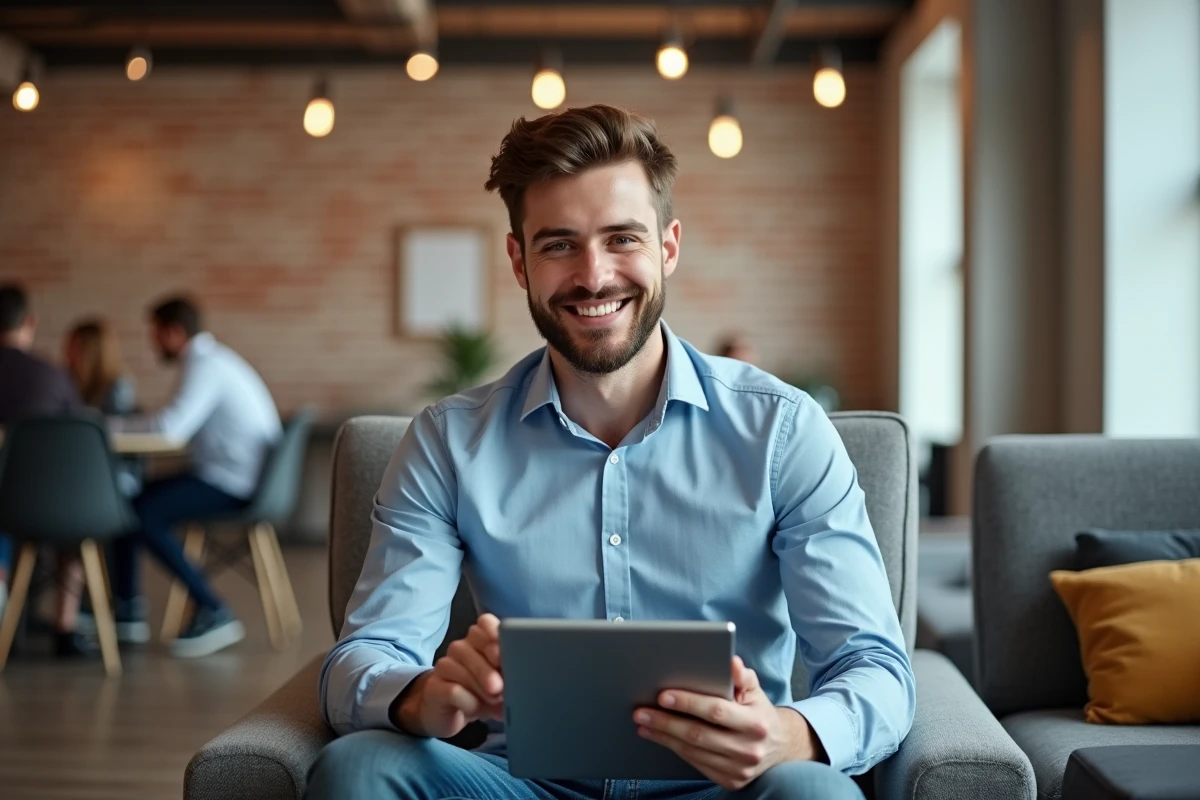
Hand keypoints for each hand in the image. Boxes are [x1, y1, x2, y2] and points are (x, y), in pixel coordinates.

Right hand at [394, 613, 504, 738]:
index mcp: (479, 639)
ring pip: (464, 668)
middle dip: (491, 667)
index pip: (485, 622)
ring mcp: (445, 664)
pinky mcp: (434, 686)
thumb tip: (525, 681)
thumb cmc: (479, 692)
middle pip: (475, 644)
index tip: (504, 655)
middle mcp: (460, 647)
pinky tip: (474, 709)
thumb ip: (509, 674)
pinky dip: (469, 702)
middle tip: (501, 687)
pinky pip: (453, 690)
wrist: (447, 712)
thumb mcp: (499, 682)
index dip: (496, 635)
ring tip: (494, 702)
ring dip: (482, 687)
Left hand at [634, 656, 820, 790]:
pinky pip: (696, 764)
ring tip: (643, 724)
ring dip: (664, 737)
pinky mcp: (730, 781)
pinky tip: (659, 737)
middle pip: (699, 734)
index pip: (717, 710)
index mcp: (756, 723)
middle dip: (666, 722)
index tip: (663, 695)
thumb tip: (730, 661)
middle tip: (641, 712)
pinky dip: (674, 749)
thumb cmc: (758, 712)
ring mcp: (739, 769)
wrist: (778, 747)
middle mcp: (749, 749)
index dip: (689, 702)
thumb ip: (742, 676)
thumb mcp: (755, 690)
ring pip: (693, 751)